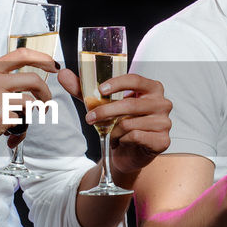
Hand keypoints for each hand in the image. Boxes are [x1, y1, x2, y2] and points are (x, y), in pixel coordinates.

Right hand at [0, 49, 55, 162]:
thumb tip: (28, 85)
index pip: (22, 55)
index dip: (42, 58)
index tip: (53, 65)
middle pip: (34, 79)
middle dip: (45, 93)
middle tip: (44, 104)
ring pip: (30, 103)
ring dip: (31, 116)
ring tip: (19, 124)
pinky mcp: (0, 116)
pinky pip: (23, 121)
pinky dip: (20, 130)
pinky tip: (9, 136)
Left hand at [57, 68, 172, 178]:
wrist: (126, 153)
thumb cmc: (117, 123)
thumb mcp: (99, 104)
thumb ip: (82, 89)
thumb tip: (62, 74)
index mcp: (151, 88)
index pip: (135, 80)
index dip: (117, 83)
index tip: (100, 90)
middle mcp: (162, 102)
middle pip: (129, 104)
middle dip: (105, 112)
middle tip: (89, 119)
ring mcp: (165, 122)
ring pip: (129, 123)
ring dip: (113, 131)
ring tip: (111, 134)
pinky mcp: (163, 140)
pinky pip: (135, 136)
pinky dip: (122, 140)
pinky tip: (122, 142)